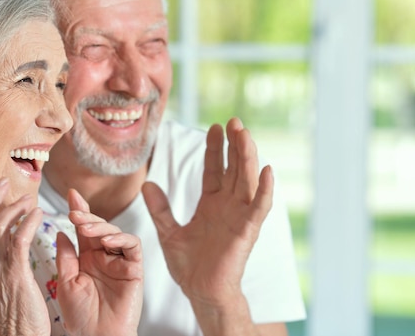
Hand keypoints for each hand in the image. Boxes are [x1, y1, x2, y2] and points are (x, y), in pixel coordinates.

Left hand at [56, 189, 142, 335]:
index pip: (83, 229)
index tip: (71, 194)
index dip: (79, 210)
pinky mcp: (134, 268)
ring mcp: (119, 261)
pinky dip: (121, 239)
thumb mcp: (65, 283)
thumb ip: (65, 256)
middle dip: (87, 216)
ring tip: (85, 227)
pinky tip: (107, 241)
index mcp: (87, 258)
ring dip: (101, 226)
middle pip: (99, 227)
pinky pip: (132, 246)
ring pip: (115, 232)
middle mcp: (103, 256)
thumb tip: (60, 232)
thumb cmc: (80, 317)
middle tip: (74, 212)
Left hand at [142, 118, 272, 334]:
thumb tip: (147, 184)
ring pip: (247, 181)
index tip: (214, 127)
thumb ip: (160, 208)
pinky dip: (265, 190)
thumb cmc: (189, 265)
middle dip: (234, 145)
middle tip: (234, 121)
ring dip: (248, 158)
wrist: (200, 292)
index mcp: (211, 204)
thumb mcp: (169, 232)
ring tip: (245, 135)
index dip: (215, 149)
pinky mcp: (247, 231)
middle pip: (234, 169)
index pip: (215, 169)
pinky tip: (267, 171)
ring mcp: (239, 217)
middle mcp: (228, 206)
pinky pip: (259, 207)